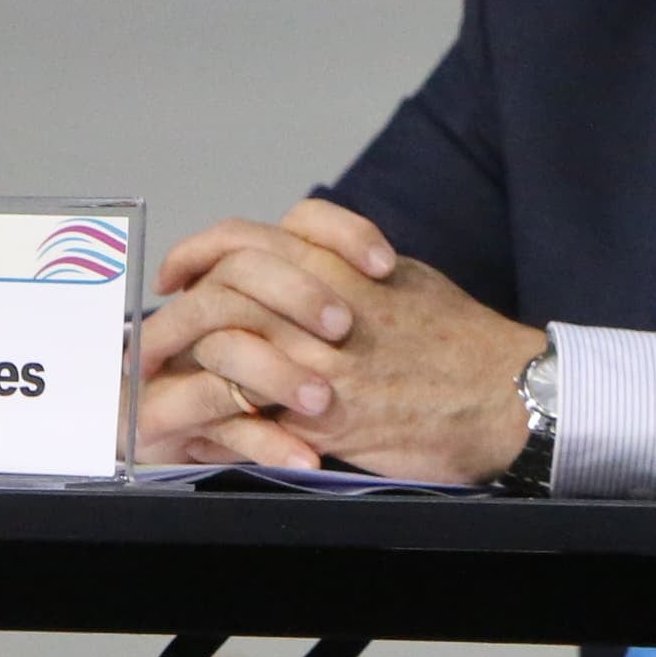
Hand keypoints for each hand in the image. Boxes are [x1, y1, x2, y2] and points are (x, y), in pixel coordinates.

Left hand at [136, 197, 542, 481]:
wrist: (506, 393)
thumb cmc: (461, 341)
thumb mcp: (405, 278)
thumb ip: (347, 265)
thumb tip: (302, 259)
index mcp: (342, 263)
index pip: (247, 238)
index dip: (200, 252)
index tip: (178, 275)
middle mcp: (325, 301)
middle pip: (221, 287)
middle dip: (173, 314)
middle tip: (149, 338)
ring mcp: (323, 357)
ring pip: (223, 341)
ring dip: (182, 361)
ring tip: (160, 382)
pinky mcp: (327, 413)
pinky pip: (249, 403)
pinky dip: (214, 408)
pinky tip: (201, 417)